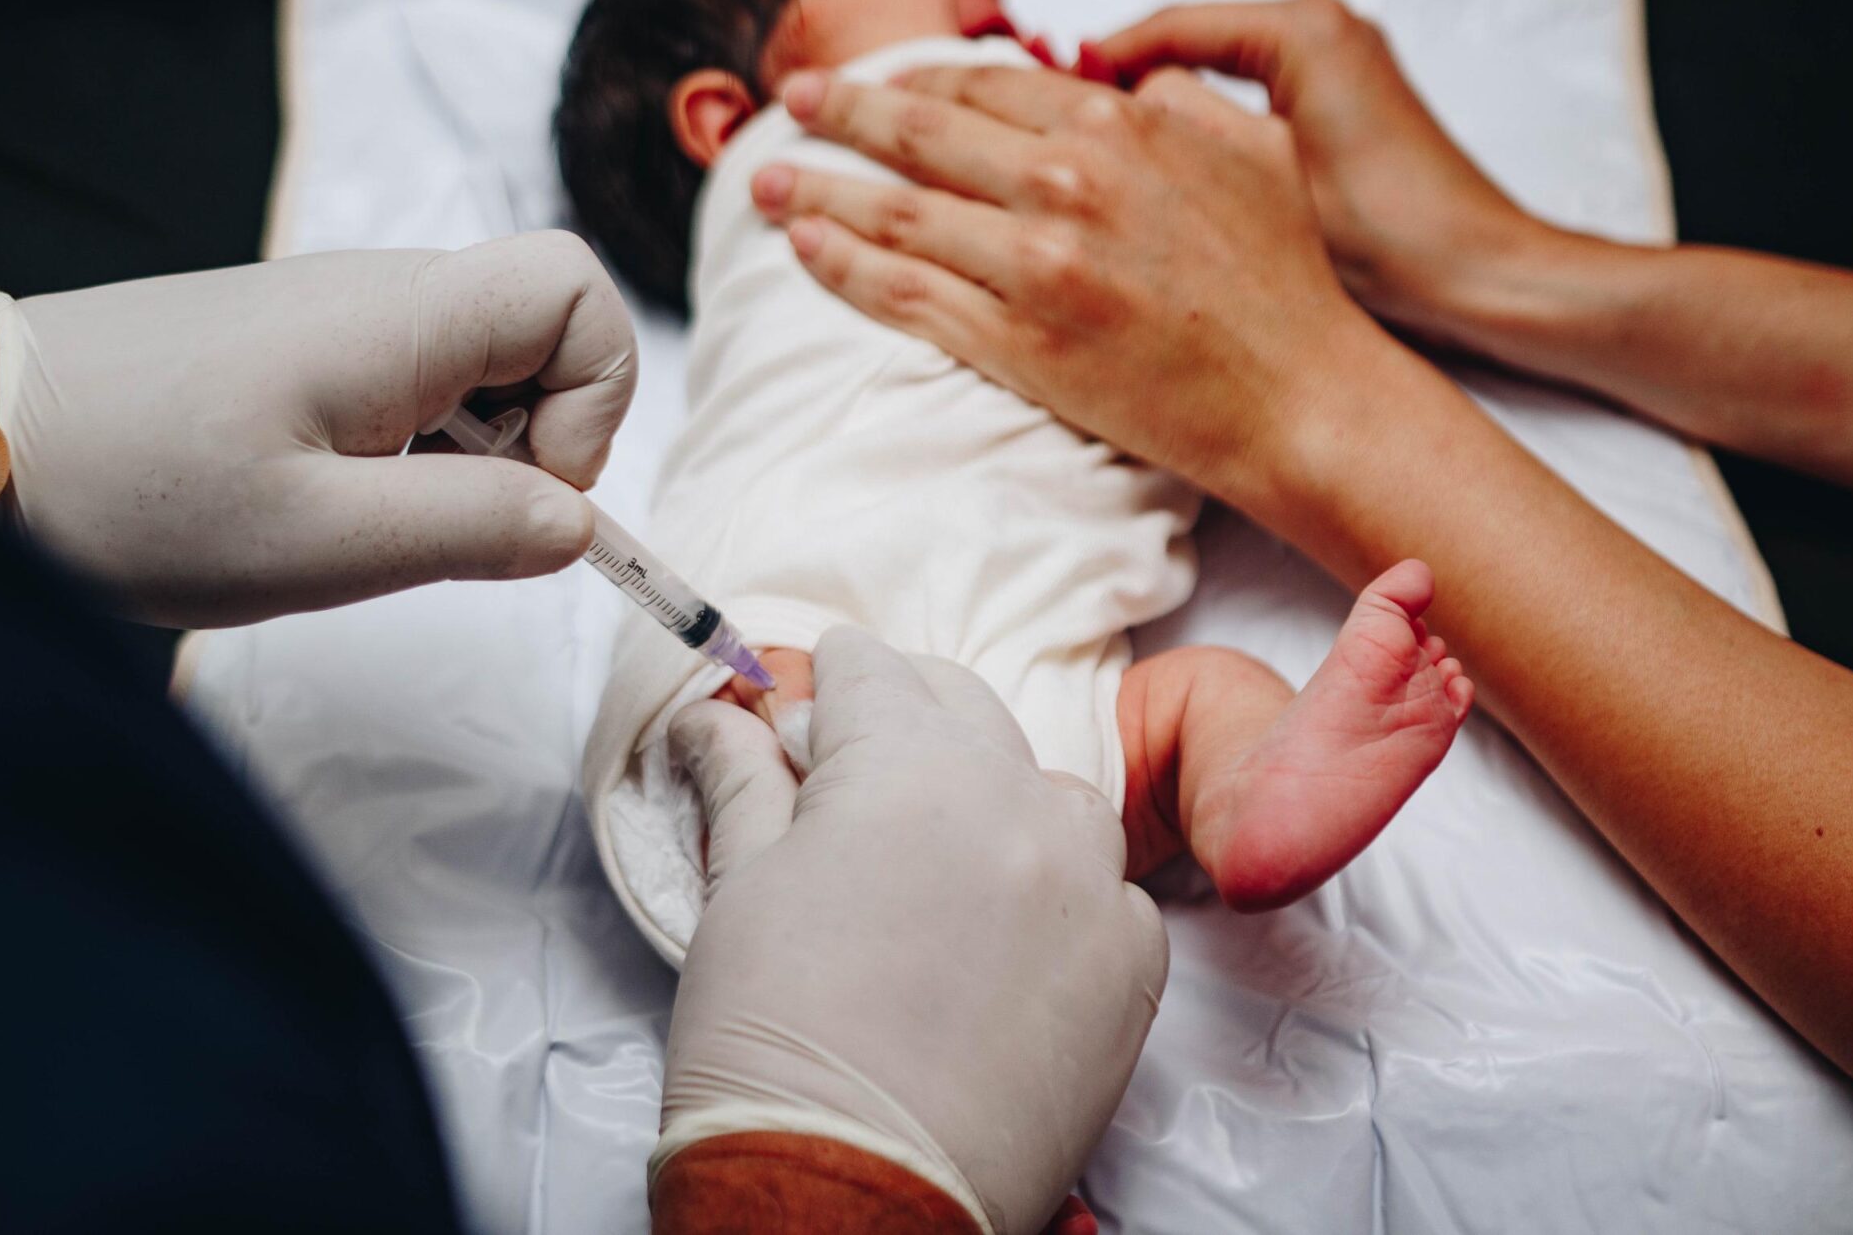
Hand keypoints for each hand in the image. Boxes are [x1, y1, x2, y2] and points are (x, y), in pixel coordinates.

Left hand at [0, 233, 634, 625]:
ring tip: (376, 519)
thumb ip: (473, 529)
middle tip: (450, 521)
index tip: (534, 490)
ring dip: (474, 456)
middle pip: (542, 330)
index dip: (597, 394)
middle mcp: (385, 294)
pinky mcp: (307, 345)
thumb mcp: (322, 540)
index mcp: (402, 318)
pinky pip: (417, 382)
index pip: (577, 287)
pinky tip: (338, 500)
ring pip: (482, 365)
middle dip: (540, 441)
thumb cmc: (139, 492)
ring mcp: (344, 315)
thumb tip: (580, 528)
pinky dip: (419, 450)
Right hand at [658, 628, 1166, 1234]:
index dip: (830, 676)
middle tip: (859, 761)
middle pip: (964, 708)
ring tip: (940, 855)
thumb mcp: (739, 891)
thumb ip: (745, 781)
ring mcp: (1089, 880)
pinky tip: (1003, 936)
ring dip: (996, 796)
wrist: (849, 1200)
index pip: (871, 670)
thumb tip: (718, 715)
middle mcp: (1015, 801)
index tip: (812, 692)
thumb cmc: (769, 1044)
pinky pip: (1104, 885)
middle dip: (908, 718)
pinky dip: (1056, 889)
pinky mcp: (1134, 961)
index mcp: (905, 767)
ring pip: (1049, 789)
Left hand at [750, 61, 1407, 511]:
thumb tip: (1113, 81)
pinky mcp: (1018, 342)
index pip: (984, 88)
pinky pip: (908, 295)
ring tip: (766, 179)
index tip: (878, 80)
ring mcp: (1035, 266)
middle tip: (796, 100)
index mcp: (1117, 126)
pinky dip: (847, 267)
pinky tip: (807, 248)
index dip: (918, 79)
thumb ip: (1175, 99)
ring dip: (817, 191)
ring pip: (896, 214)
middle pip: (921, 135)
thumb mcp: (1251, 148)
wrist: (1297, 394)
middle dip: (844, 113)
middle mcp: (1065, 184)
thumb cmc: (1284, 280)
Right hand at [1095, 0, 1546, 338]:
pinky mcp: (1339, 119)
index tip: (1040, 107)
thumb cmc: (1398, 239)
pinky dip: (1198, 145)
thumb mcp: (1267, 185)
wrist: (1486, 281)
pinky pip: (1242, 114)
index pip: (1168, 29)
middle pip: (1186, 48)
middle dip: (1118, 95)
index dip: (1095, 69)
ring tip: (1095, 172)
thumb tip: (1096, 118)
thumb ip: (1181, 138)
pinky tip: (1160, 195)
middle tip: (1055, 143)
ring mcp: (1335, 74)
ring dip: (1155, 124)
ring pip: (1211, 85)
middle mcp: (1324, 36)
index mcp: (1305, 33)